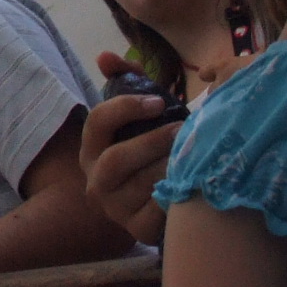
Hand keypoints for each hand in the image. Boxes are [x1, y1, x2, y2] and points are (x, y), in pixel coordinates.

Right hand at [82, 56, 177, 245]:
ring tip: (194, 153)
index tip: (159, 103)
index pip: (97, 122)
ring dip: (170, 166)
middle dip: (152, 142)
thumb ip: (126, 82)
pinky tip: (194, 181)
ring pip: (141, 186)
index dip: (126, 108)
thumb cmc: (145, 152)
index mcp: (91, 149)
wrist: (149, 206)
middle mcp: (95, 181)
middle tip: (183, 131)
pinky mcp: (137, 230)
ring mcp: (114, 208)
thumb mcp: (135, 118)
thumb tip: (105, 56)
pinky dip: (177, 196)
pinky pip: (157, 213)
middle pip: (116, 160)